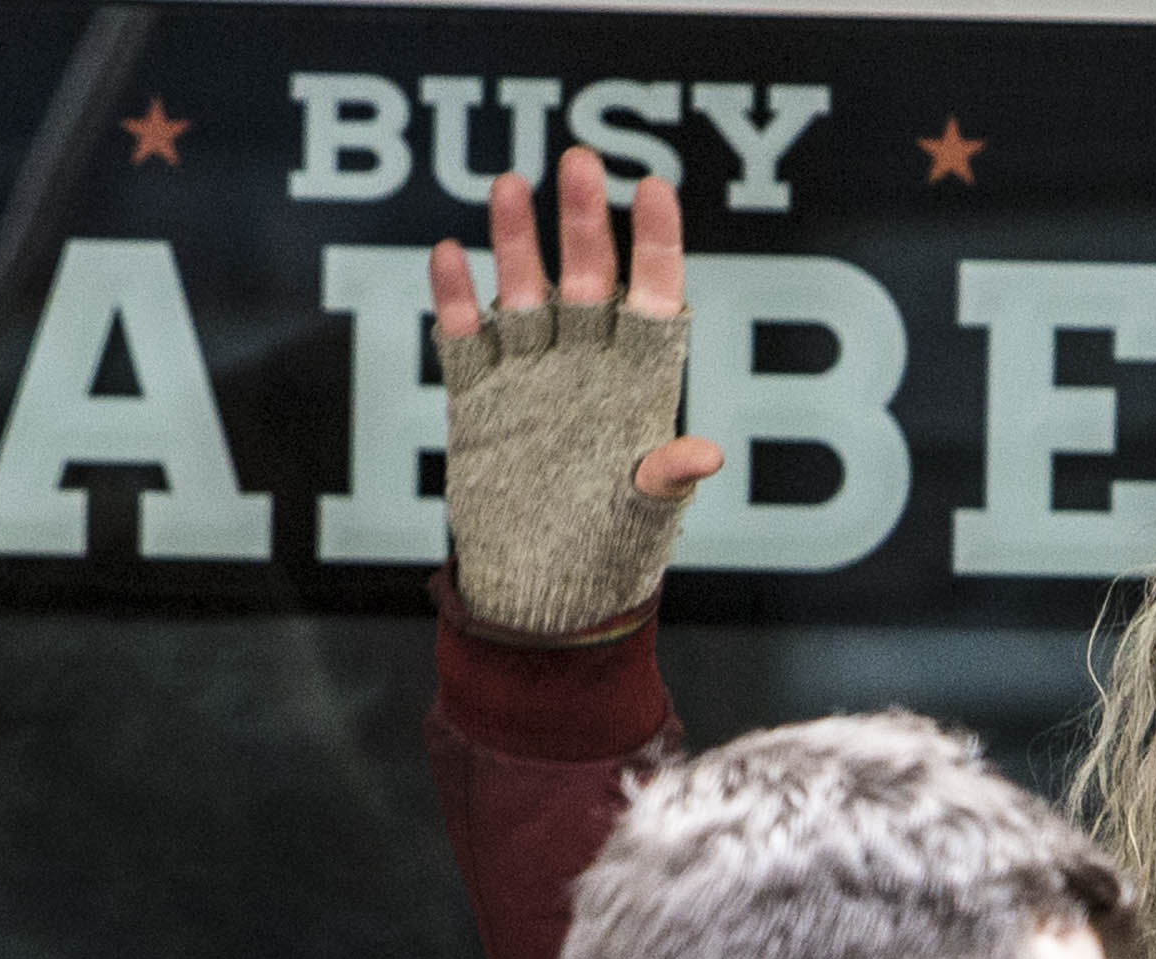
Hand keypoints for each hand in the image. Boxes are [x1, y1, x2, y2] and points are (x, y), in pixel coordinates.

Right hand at [426, 146, 720, 632]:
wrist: (542, 599)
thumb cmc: (610, 562)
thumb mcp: (643, 524)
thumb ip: (664, 481)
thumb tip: (705, 454)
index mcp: (640, 391)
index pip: (654, 302)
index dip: (655, 246)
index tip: (654, 188)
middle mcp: (587, 372)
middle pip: (588, 282)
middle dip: (584, 224)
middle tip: (580, 161)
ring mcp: (532, 382)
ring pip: (525, 296)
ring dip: (517, 245)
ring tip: (510, 185)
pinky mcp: (479, 404)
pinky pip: (466, 340)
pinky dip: (457, 301)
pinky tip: (449, 254)